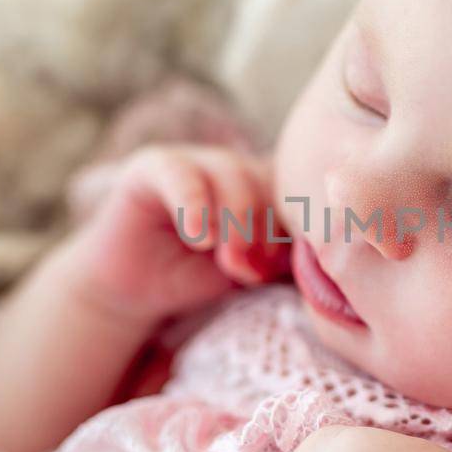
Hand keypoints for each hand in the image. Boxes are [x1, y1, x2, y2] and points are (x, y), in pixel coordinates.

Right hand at [64, 145, 289, 322]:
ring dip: (235, 218)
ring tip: (227, 259)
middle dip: (263, 227)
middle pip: (265, 178)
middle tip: (251, 269)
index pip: (292, 190)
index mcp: (261, 184)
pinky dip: (194, 203)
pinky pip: (179, 173)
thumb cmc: (196, 277)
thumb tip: (314, 256)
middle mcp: (230, 165)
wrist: (136, 291)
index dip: (292, 228)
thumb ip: (280, 256)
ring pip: (229, 171)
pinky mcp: (152, 166)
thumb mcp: (248, 270)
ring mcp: (192, 160)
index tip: (279, 270)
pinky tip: (199, 237)